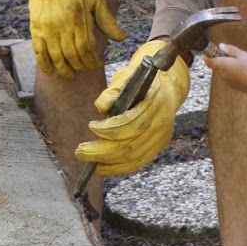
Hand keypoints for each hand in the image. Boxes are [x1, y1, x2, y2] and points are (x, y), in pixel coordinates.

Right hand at [19, 0, 124, 78]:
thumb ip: (107, 21)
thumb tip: (120, 39)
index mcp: (79, 19)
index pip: (86, 48)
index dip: (92, 60)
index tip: (96, 64)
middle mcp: (62, 26)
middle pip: (72, 56)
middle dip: (80, 67)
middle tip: (85, 70)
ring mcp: (47, 28)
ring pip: (56, 57)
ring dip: (64, 69)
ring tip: (70, 75)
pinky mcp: (36, 27)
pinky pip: (39, 51)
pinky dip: (44, 63)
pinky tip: (50, 72)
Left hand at [74, 40, 188, 175]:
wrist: (166, 88)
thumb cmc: (141, 82)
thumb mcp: (126, 77)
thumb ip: (113, 91)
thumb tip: (101, 107)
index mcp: (155, 103)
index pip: (132, 123)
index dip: (109, 129)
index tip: (91, 126)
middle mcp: (162, 124)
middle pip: (131, 146)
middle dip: (102, 152)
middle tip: (80, 152)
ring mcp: (161, 138)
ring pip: (133, 158)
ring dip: (108, 163)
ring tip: (88, 162)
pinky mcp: (158, 147)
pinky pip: (137, 163)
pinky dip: (118, 168)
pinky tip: (102, 167)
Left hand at [204, 42, 246, 92]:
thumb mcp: (243, 55)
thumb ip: (231, 50)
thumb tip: (221, 46)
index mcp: (223, 65)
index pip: (208, 60)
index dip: (207, 55)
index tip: (212, 50)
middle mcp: (222, 73)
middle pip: (214, 65)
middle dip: (218, 59)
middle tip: (229, 54)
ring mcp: (226, 80)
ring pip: (220, 70)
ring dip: (224, 65)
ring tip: (237, 61)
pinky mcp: (231, 84)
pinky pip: (226, 75)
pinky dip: (229, 71)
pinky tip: (240, 69)